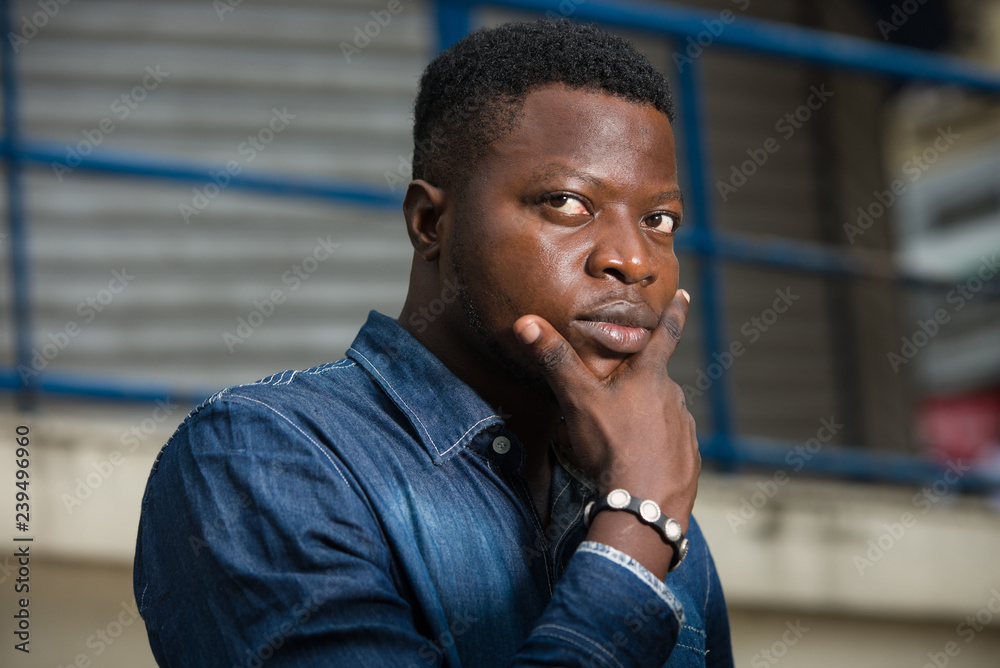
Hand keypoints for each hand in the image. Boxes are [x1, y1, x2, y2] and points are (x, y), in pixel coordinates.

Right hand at [514, 289, 699, 574]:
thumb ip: (555, 361)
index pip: (665, 333)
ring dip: (644, 416)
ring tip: (620, 435)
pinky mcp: (688, 458)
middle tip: (613, 393)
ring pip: (661, 411)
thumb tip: (526, 322)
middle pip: (654, 379)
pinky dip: (654, 445)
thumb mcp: (577, 400)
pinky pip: (670, 442)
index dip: (674, 311)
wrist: (645, 506)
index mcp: (650, 377)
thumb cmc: (613, 446)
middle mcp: (674, 397)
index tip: (685, 294)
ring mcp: (685, 429)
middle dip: (637, 381)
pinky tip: (637, 459)